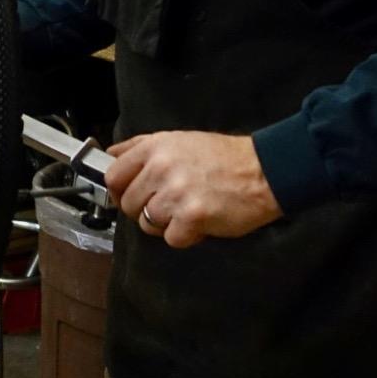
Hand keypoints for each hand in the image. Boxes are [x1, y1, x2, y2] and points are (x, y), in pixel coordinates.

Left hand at [106, 130, 282, 248]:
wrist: (265, 171)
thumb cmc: (224, 157)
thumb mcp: (178, 139)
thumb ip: (141, 147)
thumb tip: (112, 154)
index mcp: (155, 147)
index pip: (113, 176)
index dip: (118, 191)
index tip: (128, 197)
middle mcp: (161, 168)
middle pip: (128, 204)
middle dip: (144, 210)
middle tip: (168, 205)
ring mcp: (176, 193)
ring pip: (146, 223)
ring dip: (166, 224)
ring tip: (187, 211)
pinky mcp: (192, 217)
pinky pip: (171, 238)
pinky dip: (185, 236)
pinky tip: (200, 222)